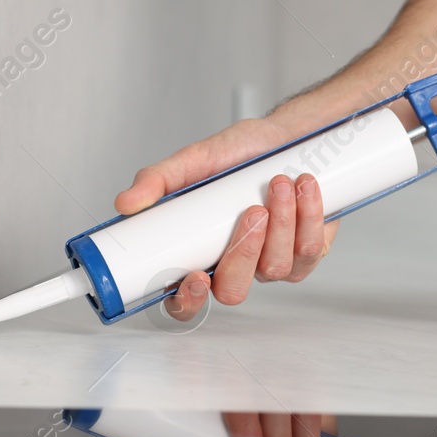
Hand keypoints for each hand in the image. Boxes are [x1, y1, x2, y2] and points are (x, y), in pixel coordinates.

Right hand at [114, 116, 340, 315]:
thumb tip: (126, 203)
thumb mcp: (196, 160)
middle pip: (233, 291)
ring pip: (275, 267)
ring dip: (282, 223)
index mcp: (201, 253)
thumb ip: (159, 179)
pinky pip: (310, 250)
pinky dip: (309, 215)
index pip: (184, 300)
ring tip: (278, 183)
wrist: (288, 135)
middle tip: (253, 212)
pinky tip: (304, 187)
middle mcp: (236, 265)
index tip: (196, 277)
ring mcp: (273, 263)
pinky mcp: (307, 252)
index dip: (187, 301)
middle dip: (244, 253)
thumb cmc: (242, 153)